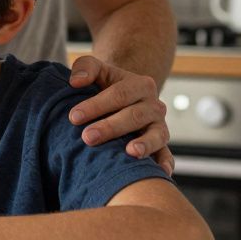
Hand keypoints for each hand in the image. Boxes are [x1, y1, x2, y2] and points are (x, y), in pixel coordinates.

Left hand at [68, 55, 173, 174]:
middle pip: (134, 116)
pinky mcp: (161, 145)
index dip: (96, 105)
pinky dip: (165, 163)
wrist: (125, 98)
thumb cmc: (105, 84)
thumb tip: (75, 81)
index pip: (119, 94)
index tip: (73, 117)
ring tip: (129, 152)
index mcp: (141, 85)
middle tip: (87, 137)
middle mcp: (154, 106)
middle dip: (110, 127)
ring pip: (155, 135)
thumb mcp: (97, 69)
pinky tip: (160, 172)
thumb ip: (85, 67)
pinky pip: (167, 154)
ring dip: (144, 144)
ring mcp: (160, 126)